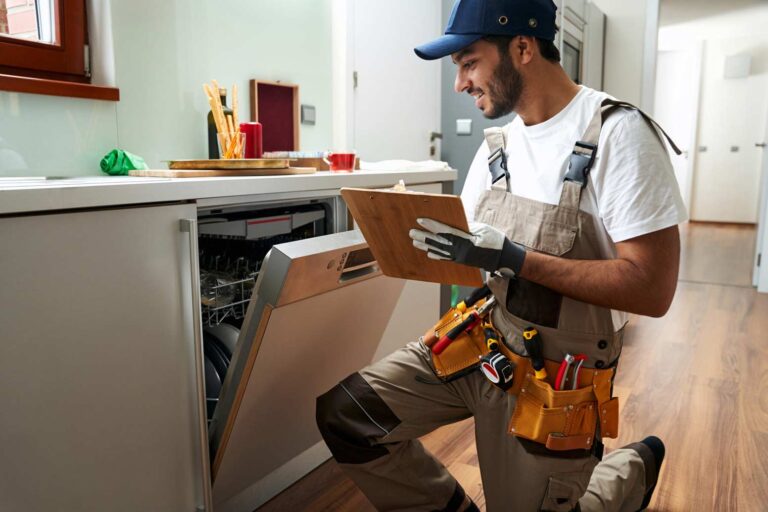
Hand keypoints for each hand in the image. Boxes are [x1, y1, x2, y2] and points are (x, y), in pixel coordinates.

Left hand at [409, 218, 525, 274]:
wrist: (504, 257)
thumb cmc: (496, 240)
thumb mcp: (483, 229)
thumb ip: (467, 226)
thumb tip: (453, 223)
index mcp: (466, 242)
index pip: (445, 232)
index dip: (432, 226)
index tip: (421, 220)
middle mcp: (461, 252)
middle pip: (439, 243)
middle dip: (424, 236)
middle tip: (411, 232)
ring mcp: (461, 258)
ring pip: (440, 251)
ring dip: (426, 245)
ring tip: (415, 241)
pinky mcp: (462, 261)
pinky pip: (446, 258)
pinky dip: (437, 255)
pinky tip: (428, 252)